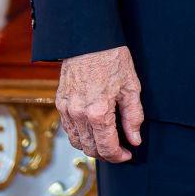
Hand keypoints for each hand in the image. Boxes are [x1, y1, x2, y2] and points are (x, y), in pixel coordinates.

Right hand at [55, 45, 143, 163]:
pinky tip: (92, 130)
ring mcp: (66, 108)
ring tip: (107, 142)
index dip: (119, 156)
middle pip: (90, 148)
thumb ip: (133, 117)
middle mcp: (78, 114)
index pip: (107, 148)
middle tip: (120, 150)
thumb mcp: (131, 87)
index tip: (128, 154)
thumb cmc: (113, 59)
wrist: (89, 39)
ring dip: (92, 147)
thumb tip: (134, 140)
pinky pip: (68, 128)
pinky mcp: (60, 101)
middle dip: (106, 154)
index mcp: (98, 112)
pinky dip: (80, 135)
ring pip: (77, 141)